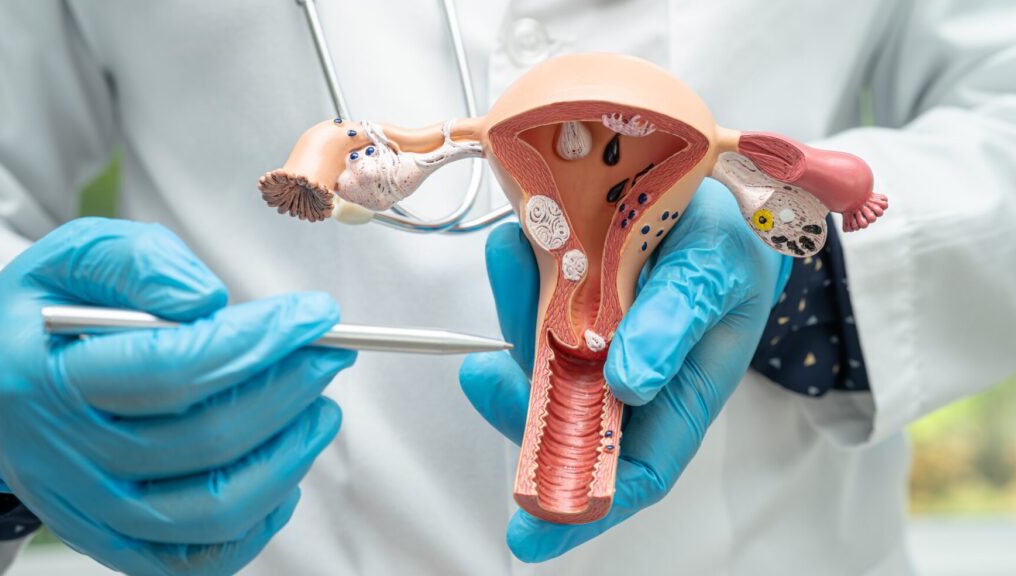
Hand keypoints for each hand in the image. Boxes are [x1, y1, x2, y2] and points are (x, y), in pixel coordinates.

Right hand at [0, 218, 355, 574]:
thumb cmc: (46, 319)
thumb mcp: (73, 259)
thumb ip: (138, 262)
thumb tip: (208, 301)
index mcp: (45, 380)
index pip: (175, 368)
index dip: (261, 341)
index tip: (317, 315)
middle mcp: (64, 457)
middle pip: (206, 439)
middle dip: (288, 392)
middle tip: (329, 356)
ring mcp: (88, 511)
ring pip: (212, 509)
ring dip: (287, 458)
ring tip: (320, 411)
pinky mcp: (112, 542)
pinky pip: (197, 558)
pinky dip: (257, 523)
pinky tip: (284, 474)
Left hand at [460, 179, 791, 561]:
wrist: (714, 180)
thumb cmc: (735, 238)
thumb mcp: (717, 271)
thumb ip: (676, 323)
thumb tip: (630, 382)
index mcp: (679, 392)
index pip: (632, 470)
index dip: (584, 506)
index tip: (532, 528)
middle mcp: (629, 373)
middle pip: (563, 416)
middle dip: (521, 400)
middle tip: (485, 376)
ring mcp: (592, 333)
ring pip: (535, 352)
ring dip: (515, 314)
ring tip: (514, 259)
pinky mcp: (564, 292)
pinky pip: (527, 293)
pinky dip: (516, 270)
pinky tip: (519, 241)